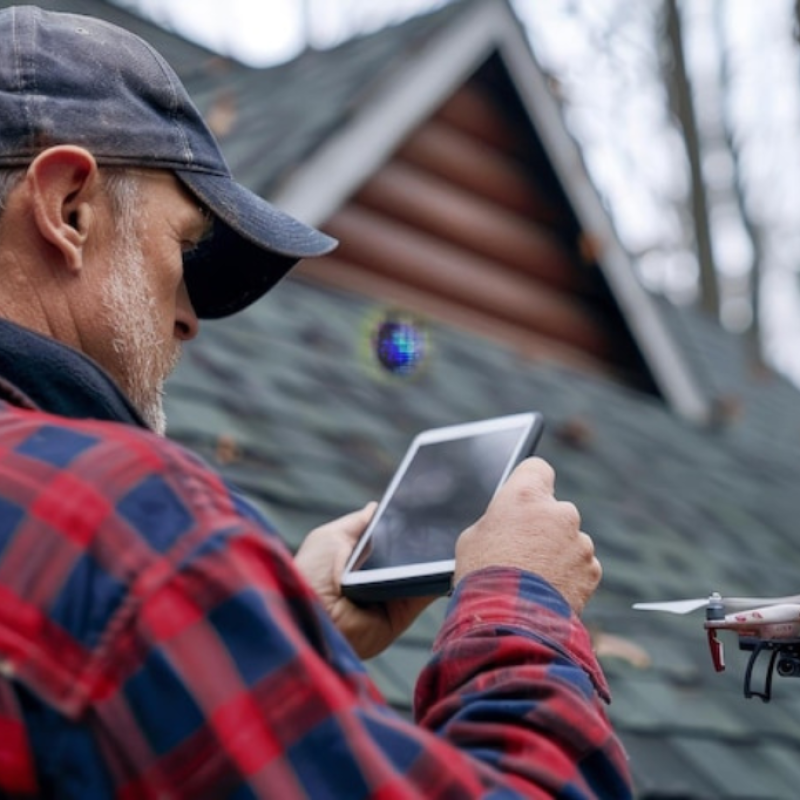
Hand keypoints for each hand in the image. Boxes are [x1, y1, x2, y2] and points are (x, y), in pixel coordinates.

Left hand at [294, 504, 438, 658]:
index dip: (406, 524)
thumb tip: (377, 507)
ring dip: (435, 557)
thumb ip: (358, 524)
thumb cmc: (311, 574)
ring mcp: (392, 595)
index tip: (427, 505)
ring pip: (424, 571)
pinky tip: (449, 558)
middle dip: (425, 538)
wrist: (311, 614)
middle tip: (443, 518)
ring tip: (448, 533)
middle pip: (410, 554)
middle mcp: (378, 577)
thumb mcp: (330, 538)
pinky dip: (441, 578)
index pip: (391, 538)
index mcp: (360, 559)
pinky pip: (427, 592)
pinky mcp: (402, 614)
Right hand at [454, 457, 600, 613]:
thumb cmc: (483, 575)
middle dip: (544, 525)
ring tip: (534, 577)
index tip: (526, 496)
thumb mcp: (473, 537)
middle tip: (523, 549)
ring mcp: (579, 541)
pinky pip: (581, 565)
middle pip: (554, 509)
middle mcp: (559, 512)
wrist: (509, 621)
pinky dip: (569, 575)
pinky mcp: (591, 570)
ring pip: (569, 539)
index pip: (537, 468)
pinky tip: (549, 590)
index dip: (530, 482)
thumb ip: (497, 520)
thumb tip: (506, 523)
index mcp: (526, 496)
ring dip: (557, 552)